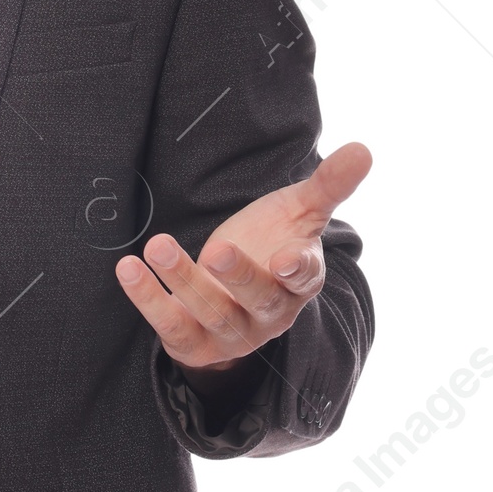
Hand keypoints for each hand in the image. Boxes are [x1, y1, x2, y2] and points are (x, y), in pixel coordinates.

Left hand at [115, 142, 372, 389]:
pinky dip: (148, 299)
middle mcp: (270, 313)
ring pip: (212, 313)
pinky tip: (128, 267)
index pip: (303, 279)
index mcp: (299, 281)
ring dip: (183, 281)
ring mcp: (232, 332)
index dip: (296, 271)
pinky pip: (171, 325)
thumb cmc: (271, 243)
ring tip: (157, 245)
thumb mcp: (298, 213)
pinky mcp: (195, 342)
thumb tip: (365, 149)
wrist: (233, 295)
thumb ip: (329, 185)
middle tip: (217, 248)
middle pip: (259, 299)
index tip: (287, 258)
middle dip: (239, 276)